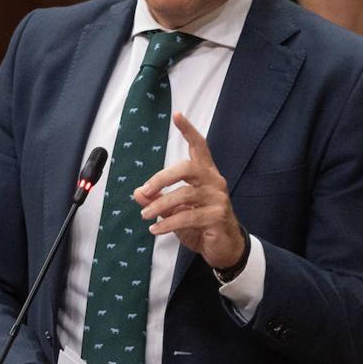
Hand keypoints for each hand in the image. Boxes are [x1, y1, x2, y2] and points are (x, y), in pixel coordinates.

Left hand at [133, 112, 244, 268]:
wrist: (224, 248)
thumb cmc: (200, 224)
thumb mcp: (175, 210)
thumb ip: (157, 199)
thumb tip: (137, 192)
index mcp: (206, 174)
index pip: (199, 147)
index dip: (189, 130)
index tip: (177, 115)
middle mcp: (214, 182)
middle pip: (188, 168)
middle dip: (162, 177)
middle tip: (145, 189)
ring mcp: (218, 199)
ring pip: (185, 195)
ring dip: (160, 205)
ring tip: (145, 215)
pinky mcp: (218, 217)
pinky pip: (188, 217)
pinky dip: (168, 223)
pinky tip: (155, 229)